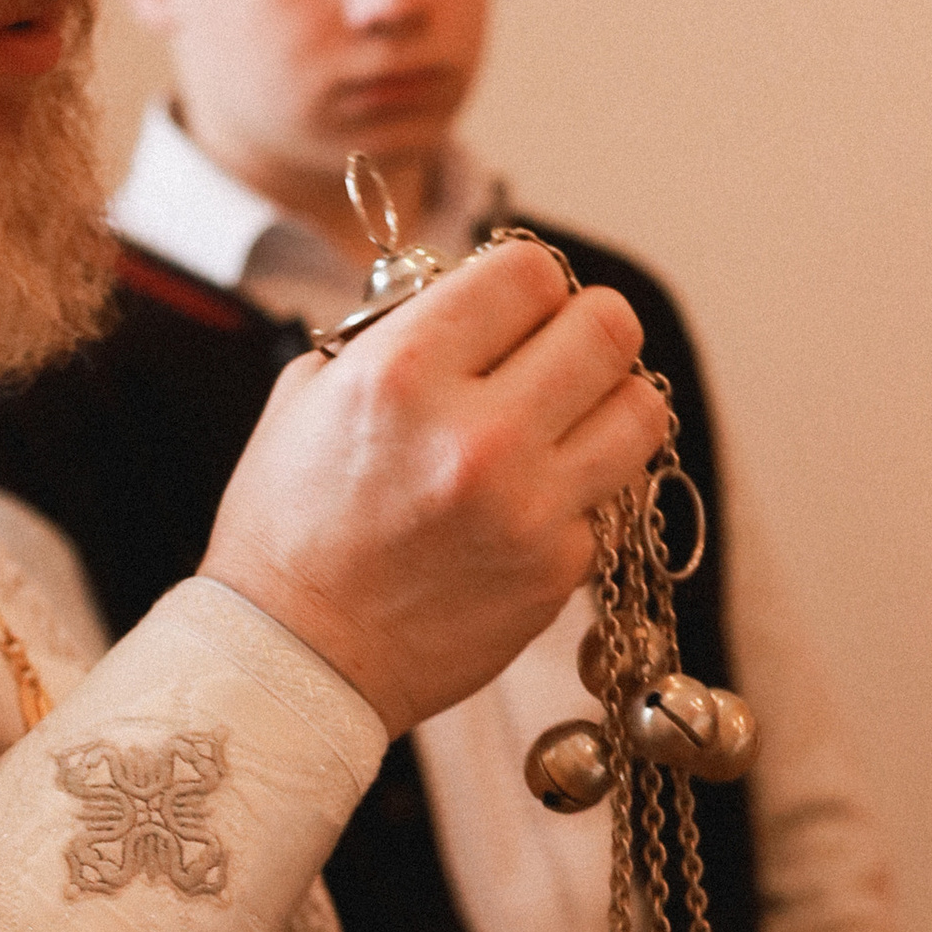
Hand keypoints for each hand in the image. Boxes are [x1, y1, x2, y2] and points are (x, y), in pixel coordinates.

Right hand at [201, 239, 668, 736]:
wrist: (293, 658)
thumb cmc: (288, 528)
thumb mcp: (308, 398)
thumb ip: (392, 333)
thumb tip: (467, 296)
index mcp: (404, 373)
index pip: (532, 273)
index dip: (527, 284)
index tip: (511, 312)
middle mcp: (478, 435)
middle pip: (609, 329)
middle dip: (585, 331)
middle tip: (556, 356)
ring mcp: (529, 509)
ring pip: (642, 410)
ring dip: (608, 405)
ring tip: (565, 423)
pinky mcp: (556, 570)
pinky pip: (610, 498)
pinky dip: (578, 492)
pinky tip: (526, 506)